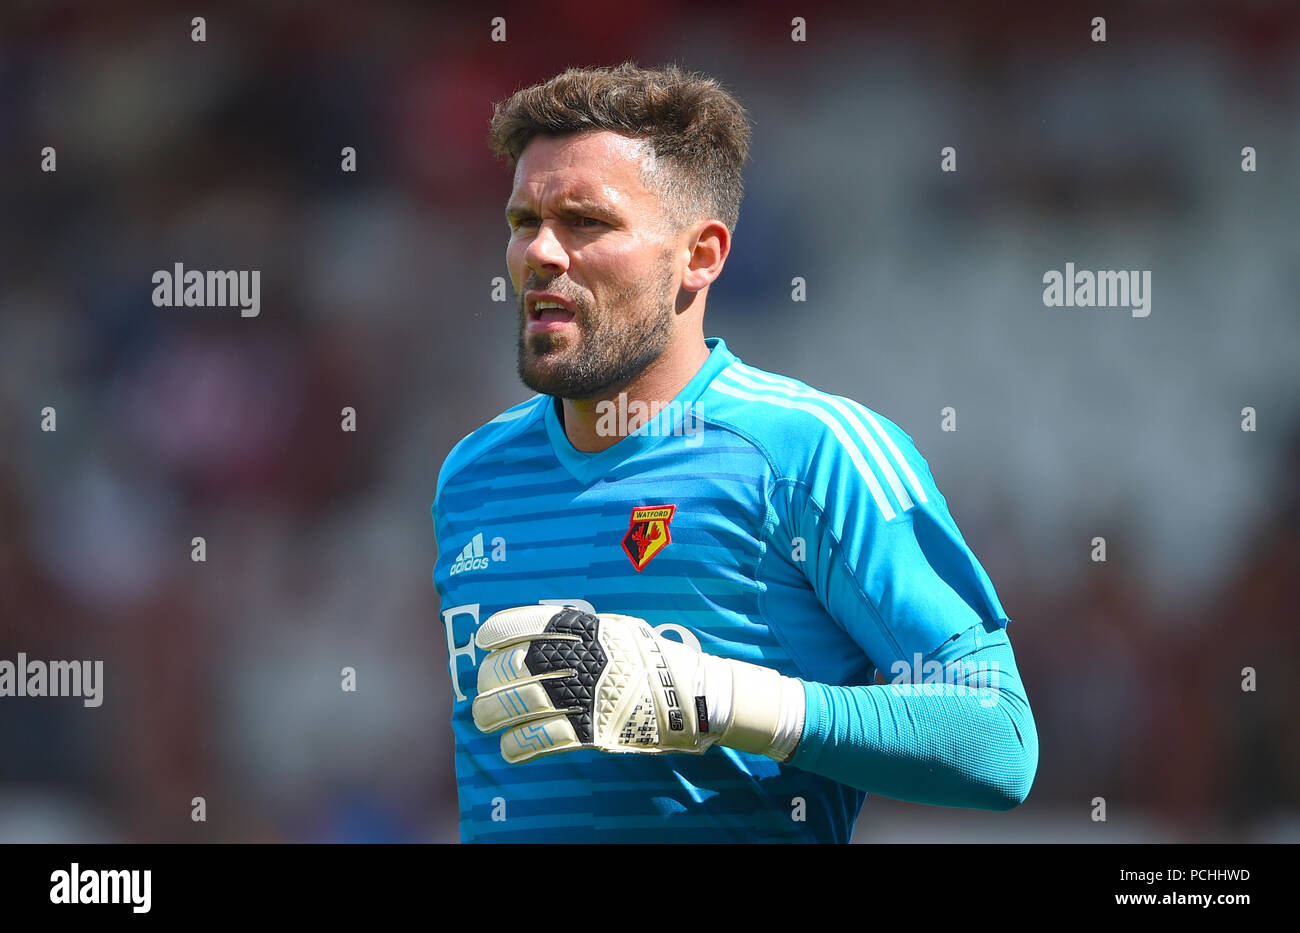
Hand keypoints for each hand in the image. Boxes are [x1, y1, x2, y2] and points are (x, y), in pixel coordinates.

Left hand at [472, 605, 803, 763]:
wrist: (695, 695)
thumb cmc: (652, 659)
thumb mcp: (617, 628)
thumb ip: (578, 630)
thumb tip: (532, 634)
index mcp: (588, 629)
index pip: (530, 624)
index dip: (498, 634)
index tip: (482, 643)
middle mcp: (584, 658)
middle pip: (518, 667)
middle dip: (490, 681)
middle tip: (480, 690)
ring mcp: (589, 695)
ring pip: (524, 704)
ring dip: (496, 714)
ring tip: (485, 720)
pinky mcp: (595, 731)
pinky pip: (545, 739)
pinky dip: (520, 745)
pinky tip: (509, 748)